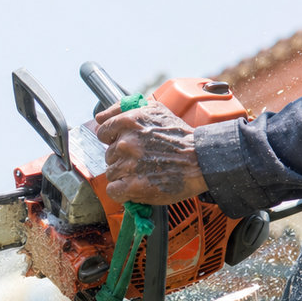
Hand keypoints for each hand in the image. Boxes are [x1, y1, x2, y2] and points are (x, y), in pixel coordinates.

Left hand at [94, 101, 208, 204]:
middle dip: (122, 158)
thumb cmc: (181, 136)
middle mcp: (126, 142)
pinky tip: (136, 185)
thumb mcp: (155, 110)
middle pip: (108, 155)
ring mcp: (129, 165)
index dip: (113, 139)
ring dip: (124, 175)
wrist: (202, 160)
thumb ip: (124, 109)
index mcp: (129, 122)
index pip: (103, 132)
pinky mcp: (133, 186)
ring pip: (111, 173)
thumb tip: (99, 118)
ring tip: (145, 171)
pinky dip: (123, 191)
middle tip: (143, 159)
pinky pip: (113, 190)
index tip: (126, 144)